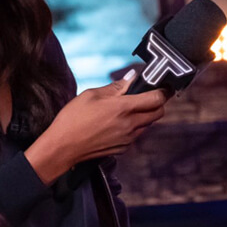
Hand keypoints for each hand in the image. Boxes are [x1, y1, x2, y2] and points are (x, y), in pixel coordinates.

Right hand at [24, 72, 165, 183]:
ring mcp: (128, 138)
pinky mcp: (123, 148)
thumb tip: (131, 78)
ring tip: (130, 109)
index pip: (157, 99)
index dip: (163, 91)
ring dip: (146, 115)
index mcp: (123, 108)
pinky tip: (119, 123)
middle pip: (159, 113)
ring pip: (149, 124)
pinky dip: (135, 127)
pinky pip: (137, 135)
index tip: (163, 87)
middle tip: (149, 97)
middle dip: (158, 103)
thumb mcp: (91, 95)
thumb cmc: (73, 120)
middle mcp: (129, 125)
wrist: (62, 147)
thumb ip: (115, 87)